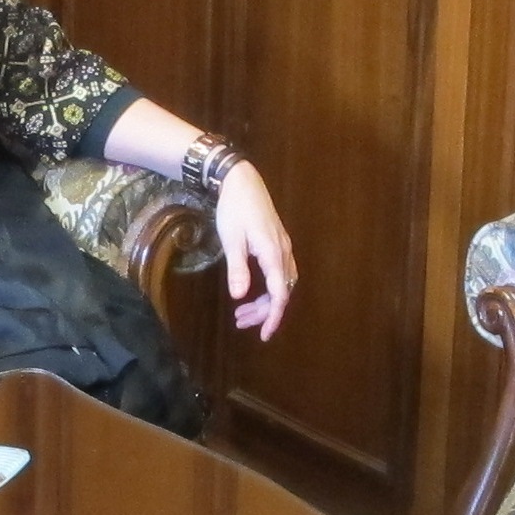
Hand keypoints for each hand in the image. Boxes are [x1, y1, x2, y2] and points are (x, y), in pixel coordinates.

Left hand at [212, 163, 297, 338]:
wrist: (241, 180)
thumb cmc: (234, 209)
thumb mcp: (231, 239)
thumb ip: (237, 268)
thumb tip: (239, 296)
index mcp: (273, 253)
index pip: (280, 293)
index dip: (273, 316)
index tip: (263, 334)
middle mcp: (283, 252)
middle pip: (282, 291)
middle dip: (264, 311)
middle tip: (242, 322)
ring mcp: (282, 246)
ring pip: (281, 282)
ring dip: (265, 300)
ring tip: (243, 313)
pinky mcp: (277, 242)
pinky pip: (279, 273)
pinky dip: (268, 287)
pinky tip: (253, 291)